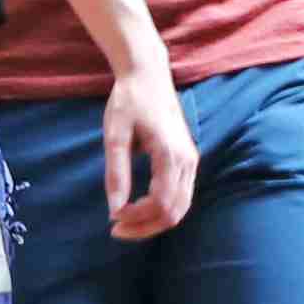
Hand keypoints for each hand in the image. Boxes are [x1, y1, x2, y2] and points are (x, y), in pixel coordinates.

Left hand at [101, 65, 198, 241]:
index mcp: (171, 155)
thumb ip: (116, 173)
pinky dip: (161, 209)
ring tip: (125, 223)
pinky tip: (138, 208)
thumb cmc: (129, 100)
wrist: (148, 74)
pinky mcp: (187, 159)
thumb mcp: (115, 135)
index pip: (161, 204)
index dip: (136, 218)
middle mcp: (188, 161)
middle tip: (116, 230)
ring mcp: (191, 161)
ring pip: (180, 208)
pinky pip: (180, 196)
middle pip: (175, 213)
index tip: (112, 216)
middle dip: (145, 227)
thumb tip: (115, 210)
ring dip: (153, 221)